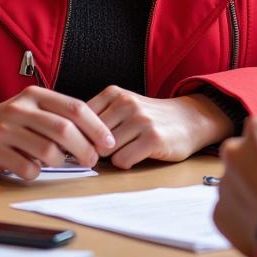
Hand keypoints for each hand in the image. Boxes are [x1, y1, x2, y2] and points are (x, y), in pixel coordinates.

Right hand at [0, 86, 115, 179]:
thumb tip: (98, 138)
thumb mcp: (35, 109)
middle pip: (64, 129)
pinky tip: (33, 168)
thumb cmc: (13, 123)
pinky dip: (36, 172)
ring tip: (60, 162)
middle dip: (84, 148)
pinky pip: (27, 168)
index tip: (108, 143)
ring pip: (48, 150)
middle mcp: (21, 108)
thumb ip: (61, 117)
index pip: (75, 108)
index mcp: (36, 95)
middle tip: (92, 160)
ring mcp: (6, 129)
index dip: (96, 127)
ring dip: (61, 162)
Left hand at [86, 87, 232, 168]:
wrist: (189, 119)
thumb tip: (67, 137)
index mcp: (114, 93)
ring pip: (106, 150)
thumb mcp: (123, 106)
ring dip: (112, 157)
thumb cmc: (149, 117)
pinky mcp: (153, 138)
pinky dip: (125, 163)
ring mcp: (140, 120)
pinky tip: (136, 156)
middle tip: (104, 153)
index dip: (78, 135)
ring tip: (125, 151)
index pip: (80, 118)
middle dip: (94, 149)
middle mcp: (126, 103)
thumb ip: (99, 116)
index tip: (81, 144)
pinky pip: (123, 160)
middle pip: (91, 136)